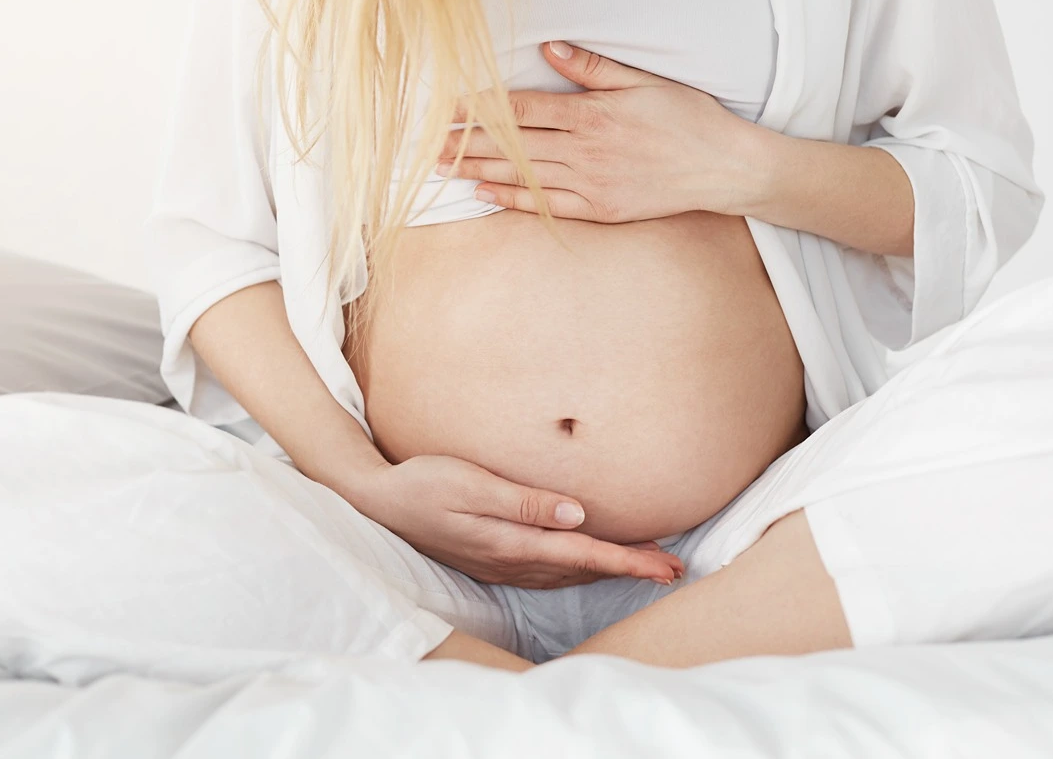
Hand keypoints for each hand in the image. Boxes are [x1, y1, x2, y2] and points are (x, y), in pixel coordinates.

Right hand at [341, 455, 684, 589]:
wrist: (378, 501)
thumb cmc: (423, 483)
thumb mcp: (472, 483)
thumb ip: (525, 501)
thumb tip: (579, 514)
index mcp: (512, 542)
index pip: (584, 553)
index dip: (629, 561)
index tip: (666, 566)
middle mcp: (512, 560)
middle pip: (584, 567)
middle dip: (630, 568)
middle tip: (674, 568)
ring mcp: (501, 563)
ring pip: (569, 570)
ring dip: (608, 567)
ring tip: (645, 563)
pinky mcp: (493, 557)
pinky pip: (550, 568)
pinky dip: (579, 565)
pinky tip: (589, 559)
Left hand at [436, 41, 760, 222]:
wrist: (723, 168)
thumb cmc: (688, 119)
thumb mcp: (645, 82)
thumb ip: (594, 68)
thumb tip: (552, 48)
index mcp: (594, 114)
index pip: (524, 110)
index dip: (482, 109)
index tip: (448, 107)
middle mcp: (587, 151)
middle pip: (514, 146)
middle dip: (467, 143)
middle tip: (427, 145)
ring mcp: (592, 184)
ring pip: (524, 177)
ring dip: (480, 173)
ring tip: (443, 170)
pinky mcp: (601, 209)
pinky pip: (548, 205)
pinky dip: (514, 201)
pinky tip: (485, 195)